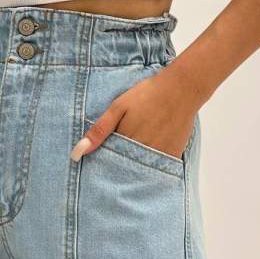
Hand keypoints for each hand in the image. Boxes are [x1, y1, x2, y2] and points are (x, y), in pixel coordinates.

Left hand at [70, 67, 195, 161]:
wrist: (181, 89)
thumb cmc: (147, 94)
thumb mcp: (118, 107)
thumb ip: (99, 130)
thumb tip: (78, 152)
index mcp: (125, 140)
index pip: (108, 160)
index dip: (104, 160)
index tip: (100, 160)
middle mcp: (141, 152)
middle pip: (124, 167)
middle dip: (118, 165)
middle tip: (119, 155)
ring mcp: (158, 155)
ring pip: (140, 168)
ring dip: (134, 165)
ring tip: (135, 152)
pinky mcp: (173, 155)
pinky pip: (158, 167)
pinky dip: (152, 164)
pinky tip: (150, 152)